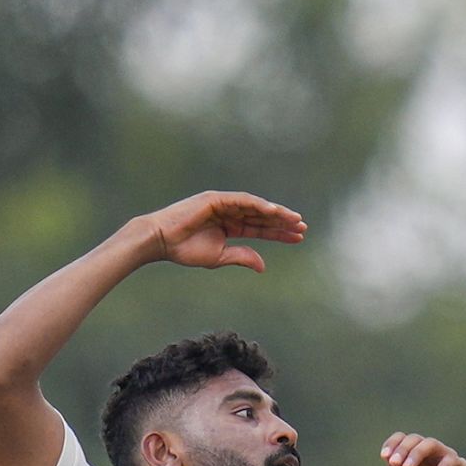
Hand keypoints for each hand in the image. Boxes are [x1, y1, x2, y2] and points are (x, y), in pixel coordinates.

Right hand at [144, 191, 306, 272]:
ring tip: (294, 220)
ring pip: (256, 207)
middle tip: (303, 228)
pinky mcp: (216, 199)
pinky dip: (258, 205)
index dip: (279, 233)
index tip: (298, 238)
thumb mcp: (219, 257)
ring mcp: (224, 203)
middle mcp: (230, 212)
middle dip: (283, 222)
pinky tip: (273, 212)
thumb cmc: (185, 250)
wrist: (162, 241)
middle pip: (262, 216)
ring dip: (275, 213)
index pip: (260, 228)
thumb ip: (242, 257)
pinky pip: (242, 201)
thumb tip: (263, 266)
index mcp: (230, 226)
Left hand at [381, 433, 465, 465]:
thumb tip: (387, 458)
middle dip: (402, 449)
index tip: (384, 456)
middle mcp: (429, 455)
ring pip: (431, 444)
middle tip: (395, 463)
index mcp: (414, 459)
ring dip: (417, 453)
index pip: (402, 440)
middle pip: (415, 439)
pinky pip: (451, 460)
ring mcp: (445, 458)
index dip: (392, 444)